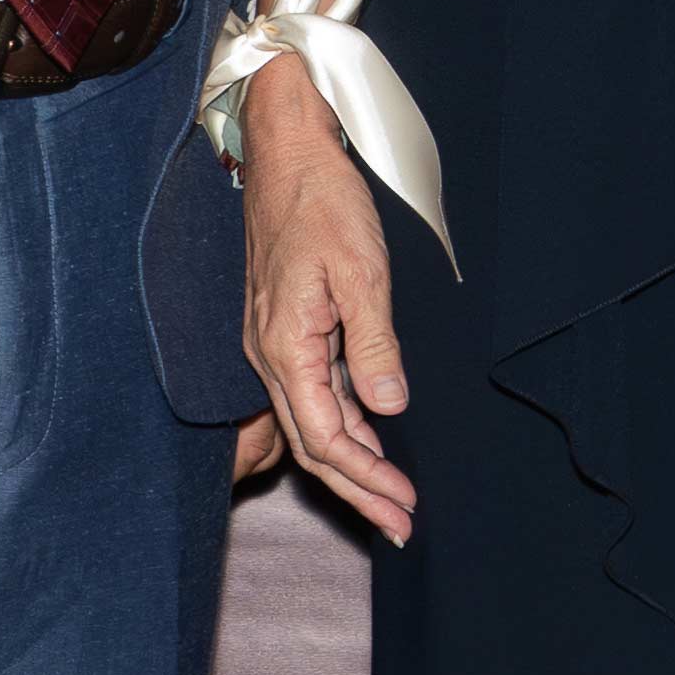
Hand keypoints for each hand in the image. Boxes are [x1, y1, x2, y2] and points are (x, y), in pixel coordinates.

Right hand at [241, 60, 416, 543]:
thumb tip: (388, 407)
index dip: (364, 478)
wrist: (286, 150)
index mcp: (284, 345)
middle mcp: (270, 353)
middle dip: (358, 488)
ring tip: (392, 495)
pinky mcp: (284, 327)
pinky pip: (312, 392)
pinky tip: (370, 434)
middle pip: (313, 443)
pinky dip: (342, 422)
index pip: (324, 437)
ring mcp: (273, 341)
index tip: (404, 506)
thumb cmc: (321, 200)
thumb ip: (374, 344)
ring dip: (352, 460)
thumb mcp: (361, 270)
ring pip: (311, 422)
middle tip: (402, 524)